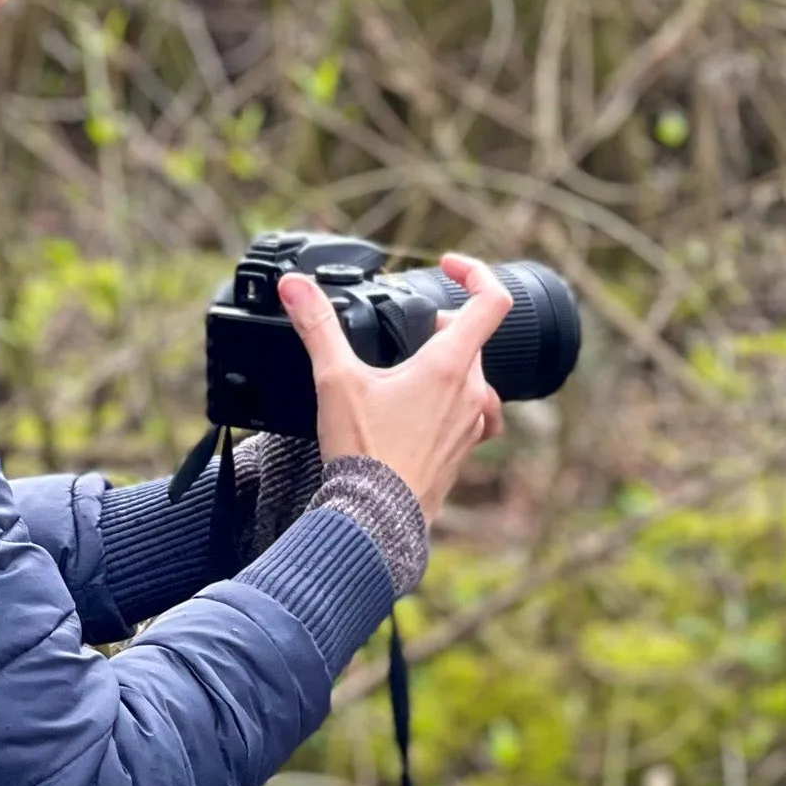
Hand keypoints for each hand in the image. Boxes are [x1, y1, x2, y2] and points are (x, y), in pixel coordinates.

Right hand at [278, 252, 508, 523]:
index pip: (491, 300)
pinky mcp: (463, 452)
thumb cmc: (363, 452)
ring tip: (410, 375)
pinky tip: (426, 413)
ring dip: (447, 368)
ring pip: (472, 378)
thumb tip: (294, 285)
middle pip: (471, 339)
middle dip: (439, 329)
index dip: (474, 272)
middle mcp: (474, 392)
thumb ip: (317, 327)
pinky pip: (471, 416)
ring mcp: (473, 424)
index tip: (447, 267)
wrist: (376, 518)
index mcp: (451, 364)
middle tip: (405, 334)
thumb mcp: (335, 381)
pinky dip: (452, 404)